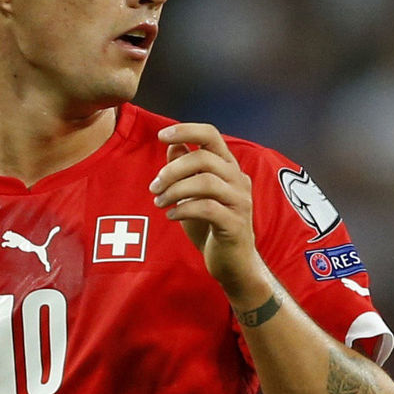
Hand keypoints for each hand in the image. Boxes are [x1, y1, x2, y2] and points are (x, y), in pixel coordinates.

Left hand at [150, 123, 269, 304]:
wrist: (233, 264)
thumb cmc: (211, 227)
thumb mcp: (194, 195)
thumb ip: (186, 169)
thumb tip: (173, 144)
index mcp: (229, 167)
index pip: (211, 135)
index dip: (186, 130)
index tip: (160, 135)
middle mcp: (239, 180)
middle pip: (204, 158)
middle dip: (172, 170)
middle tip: (154, 187)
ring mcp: (240, 202)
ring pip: (206, 182)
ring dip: (175, 190)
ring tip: (159, 202)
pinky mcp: (236, 224)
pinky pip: (207, 208)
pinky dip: (183, 209)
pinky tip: (170, 216)